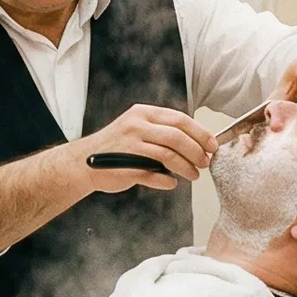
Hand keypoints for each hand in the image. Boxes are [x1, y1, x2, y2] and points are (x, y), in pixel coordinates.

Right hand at [75, 103, 217, 192]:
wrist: (83, 162)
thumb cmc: (115, 147)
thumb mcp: (137, 128)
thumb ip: (162, 131)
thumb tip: (197, 143)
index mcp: (142, 113)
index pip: (179, 119)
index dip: (200, 133)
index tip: (212, 145)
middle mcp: (136, 126)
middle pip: (177, 136)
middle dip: (196, 150)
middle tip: (206, 161)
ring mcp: (130, 146)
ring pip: (168, 155)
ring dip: (186, 167)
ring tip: (194, 175)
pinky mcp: (126, 167)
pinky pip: (153, 175)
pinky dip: (167, 181)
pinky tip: (171, 183)